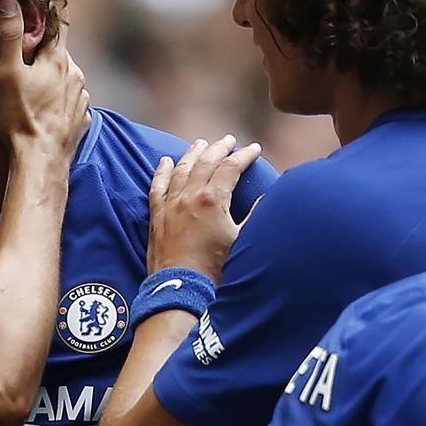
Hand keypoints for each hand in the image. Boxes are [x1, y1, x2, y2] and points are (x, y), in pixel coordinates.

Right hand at [0, 0, 89, 163]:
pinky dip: (60, 99)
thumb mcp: (8, 73)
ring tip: (32, 89)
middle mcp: (76, 73)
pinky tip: (45, 109)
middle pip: (60, 52)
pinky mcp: (83, 117)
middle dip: (45, 51)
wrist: (40, 158)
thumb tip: (10, 1)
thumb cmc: (20, 117)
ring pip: (67, 76)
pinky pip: (72, 100)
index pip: (57, 24)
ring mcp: (82, 96)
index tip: (37, 7)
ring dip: (53, 77)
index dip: (46, 13)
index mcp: (58, 59)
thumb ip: (10, 36)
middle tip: (24, 57)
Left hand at [146, 135, 262, 281]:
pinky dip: (161, 171)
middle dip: (219, 148)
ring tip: (201, 143)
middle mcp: (189, 196)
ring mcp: (170, 204)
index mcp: (212, 200)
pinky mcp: (157, 215)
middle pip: (205, 162)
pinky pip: (157, 186)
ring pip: (181, 170)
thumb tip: (268, 198)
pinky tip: (164, 161)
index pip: (230, 167)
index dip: (244, 156)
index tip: (254, 149)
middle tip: (229, 140)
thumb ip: (255, 215)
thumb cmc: (215, 267)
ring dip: (192, 154)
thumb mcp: (242, 240)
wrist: (181, 285)